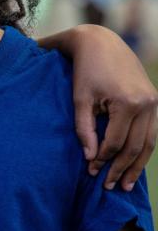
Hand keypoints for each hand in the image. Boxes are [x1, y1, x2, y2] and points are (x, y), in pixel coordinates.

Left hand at [68, 25, 157, 189]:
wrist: (100, 42)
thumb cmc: (85, 70)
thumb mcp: (80, 99)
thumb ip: (84, 129)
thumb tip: (91, 158)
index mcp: (127, 103)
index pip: (115, 142)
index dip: (102, 160)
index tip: (91, 173)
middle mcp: (146, 104)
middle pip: (135, 147)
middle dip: (121, 169)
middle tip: (109, 187)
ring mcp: (154, 102)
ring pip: (148, 143)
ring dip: (137, 165)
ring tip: (126, 184)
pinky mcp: (154, 100)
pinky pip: (152, 131)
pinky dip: (144, 149)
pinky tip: (135, 163)